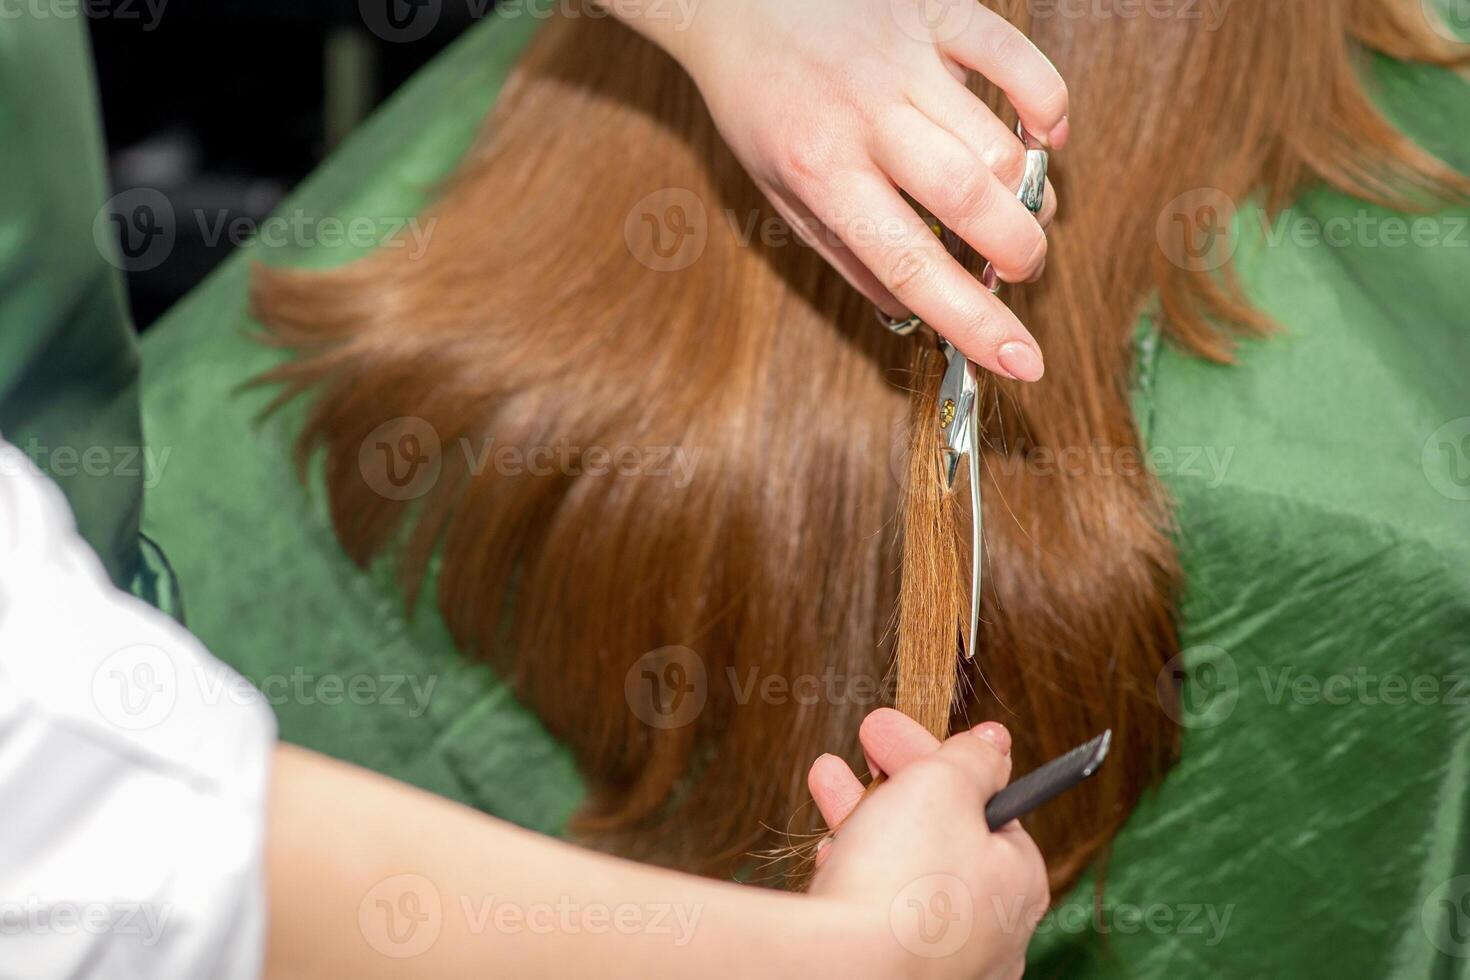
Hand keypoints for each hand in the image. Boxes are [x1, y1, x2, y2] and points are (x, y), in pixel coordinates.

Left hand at [618, 0, 1067, 381]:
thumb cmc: (761, 103)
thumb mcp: (779, 194)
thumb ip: (847, 254)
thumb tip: (911, 313)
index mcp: (823, 172)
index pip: (912, 265)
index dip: (975, 322)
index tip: (1023, 362)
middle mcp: (869, 116)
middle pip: (976, 201)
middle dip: (1020, 255)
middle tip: (1018, 269)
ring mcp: (908, 61)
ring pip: (1003, 145)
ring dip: (1028, 194)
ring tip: (1015, 207)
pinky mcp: (939, 11)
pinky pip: (1020, 62)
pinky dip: (1048, 109)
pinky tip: (1041, 136)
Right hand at [806, 709, 1049, 979]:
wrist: (845, 970)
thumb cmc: (904, 875)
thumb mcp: (943, 785)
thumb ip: (972, 758)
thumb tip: (994, 742)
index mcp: (1018, 881)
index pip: (987, 805)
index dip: (940, 760)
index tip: (900, 731)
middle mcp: (990, 929)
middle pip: (942, 834)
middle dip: (896, 780)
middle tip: (865, 740)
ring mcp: (943, 959)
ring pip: (904, 871)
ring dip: (865, 815)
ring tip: (827, 777)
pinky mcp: (896, 973)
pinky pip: (877, 914)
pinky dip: (856, 874)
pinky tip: (830, 852)